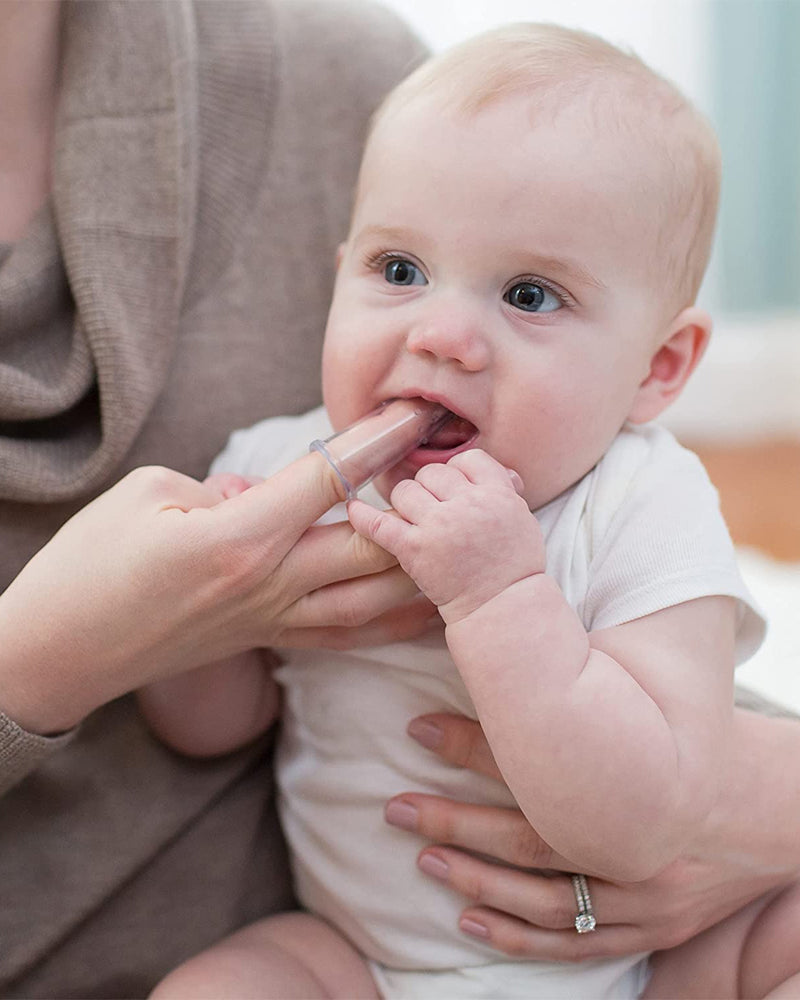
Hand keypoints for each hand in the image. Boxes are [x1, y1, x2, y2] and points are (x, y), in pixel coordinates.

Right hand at [0, 454, 430, 734]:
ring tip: (462, 535)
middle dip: (420, 501)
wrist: (63, 650)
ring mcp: (274, 620)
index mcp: (239, 537)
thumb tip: (266, 491)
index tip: (415, 412)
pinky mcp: (269, 640)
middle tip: (459, 470)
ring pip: (374, 598)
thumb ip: (222, 487)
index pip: (329, 479)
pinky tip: (429, 606)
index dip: (378, 441)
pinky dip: (395, 620)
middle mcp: (270, 584)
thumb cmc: (92, 564)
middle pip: (371, 542)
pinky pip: (348, 635)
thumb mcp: (148, 496)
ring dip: (423, 565)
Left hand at [348, 449, 541, 622]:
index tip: (454, 488)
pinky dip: (362, 516)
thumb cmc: (514, 567)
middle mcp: (467, 504)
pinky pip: (379, 524)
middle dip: (430, 488)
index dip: (458, 471)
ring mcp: (439, 525)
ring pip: (405, 491)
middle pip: (433, 473)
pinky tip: (353, 510)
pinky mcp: (414, 549)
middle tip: (434, 508)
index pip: (467, 459)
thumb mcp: (521, 519)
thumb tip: (491, 471)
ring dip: (405, 502)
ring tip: (413, 519)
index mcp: (497, 493)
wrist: (502, 608)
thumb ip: (502, 490)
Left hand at [386, 711, 799, 961]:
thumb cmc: (700, 742)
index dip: (472, 745)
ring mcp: (644, 899)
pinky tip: (469, 919)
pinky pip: (576, 944)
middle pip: (529, 837)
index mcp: (631, 783)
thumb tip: (511, 650)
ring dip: (475, 878)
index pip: (537, 765)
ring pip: (544, 900)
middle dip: (456, 820)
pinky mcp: (651, 931)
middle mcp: (635, 847)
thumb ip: (588, 687)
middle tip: (396, 805)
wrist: (770, 807)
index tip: (417, 727)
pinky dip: (517, 936)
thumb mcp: (651, 703)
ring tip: (422, 854)